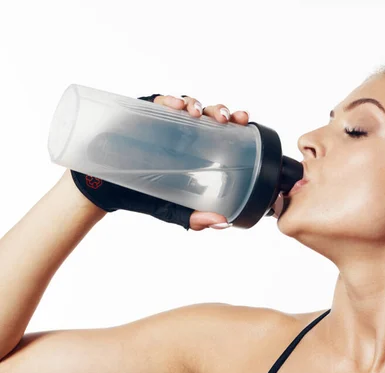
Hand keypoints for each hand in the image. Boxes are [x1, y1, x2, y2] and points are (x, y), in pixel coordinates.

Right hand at [152, 95, 249, 228]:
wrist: (104, 192)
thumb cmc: (142, 195)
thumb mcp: (172, 209)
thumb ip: (195, 218)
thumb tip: (222, 223)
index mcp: (197, 148)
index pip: (222, 130)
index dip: (235, 122)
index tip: (244, 119)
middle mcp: (183, 131)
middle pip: (207, 114)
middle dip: (220, 111)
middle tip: (225, 119)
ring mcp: (162, 121)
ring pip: (186, 103)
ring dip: (196, 104)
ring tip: (198, 113)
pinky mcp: (141, 114)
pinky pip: (157, 102)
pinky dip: (168, 101)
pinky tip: (177, 107)